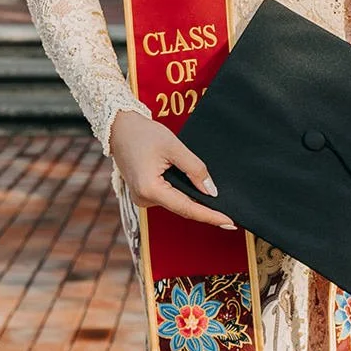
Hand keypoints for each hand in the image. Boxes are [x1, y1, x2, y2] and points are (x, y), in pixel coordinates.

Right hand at [108, 109, 236, 228]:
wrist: (119, 127)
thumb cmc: (144, 134)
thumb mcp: (174, 147)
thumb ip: (195, 169)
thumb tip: (211, 191)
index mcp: (149, 189)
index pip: (187, 208)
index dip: (210, 216)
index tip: (230, 222)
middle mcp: (143, 199)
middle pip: (182, 209)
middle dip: (205, 211)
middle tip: (231, 217)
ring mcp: (142, 198)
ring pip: (176, 204)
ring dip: (195, 202)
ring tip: (218, 205)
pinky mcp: (144, 193)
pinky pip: (168, 198)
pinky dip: (184, 196)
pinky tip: (199, 194)